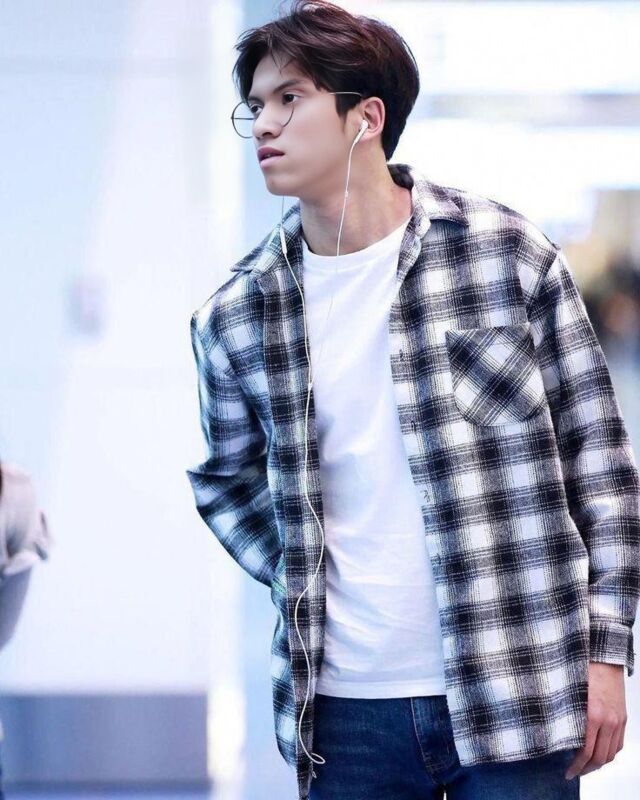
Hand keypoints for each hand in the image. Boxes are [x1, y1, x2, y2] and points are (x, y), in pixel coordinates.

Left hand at [565, 661, 626, 779]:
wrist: (602, 655)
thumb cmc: (580, 669)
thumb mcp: (568, 693)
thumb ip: (566, 716)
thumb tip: (557, 736)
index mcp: (591, 715)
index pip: (585, 752)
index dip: (576, 767)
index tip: (567, 773)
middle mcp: (608, 721)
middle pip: (600, 757)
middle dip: (586, 769)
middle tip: (574, 773)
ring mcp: (618, 720)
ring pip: (611, 753)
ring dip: (598, 764)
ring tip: (586, 766)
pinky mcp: (623, 717)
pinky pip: (619, 743)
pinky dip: (609, 752)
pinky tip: (599, 753)